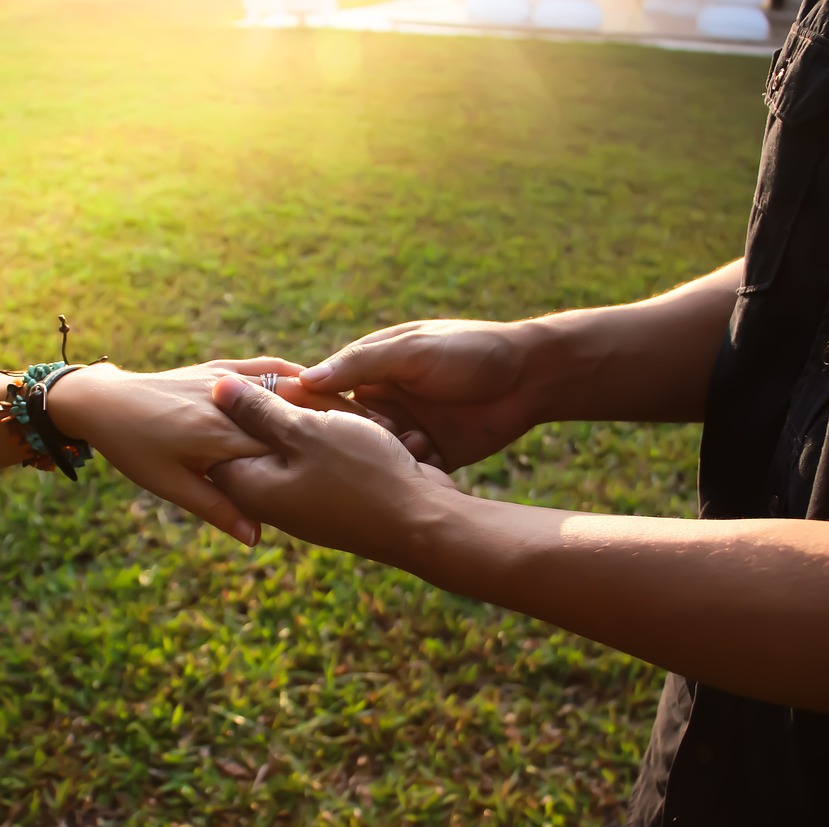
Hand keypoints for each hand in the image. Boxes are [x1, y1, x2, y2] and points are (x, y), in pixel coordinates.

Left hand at [49, 357, 359, 545]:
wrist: (99, 401)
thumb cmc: (132, 449)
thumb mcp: (171, 486)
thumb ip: (219, 509)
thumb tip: (252, 539)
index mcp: (223, 440)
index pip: (286, 447)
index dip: (328, 449)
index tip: (369, 456)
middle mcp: (230, 408)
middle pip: (294, 417)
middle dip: (334, 422)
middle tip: (386, 432)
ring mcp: (227, 381)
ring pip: (285, 387)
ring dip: (320, 397)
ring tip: (361, 406)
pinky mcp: (220, 366)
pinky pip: (265, 364)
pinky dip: (291, 370)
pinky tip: (315, 376)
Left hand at [207, 376, 454, 564]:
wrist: (423, 520)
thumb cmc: (361, 475)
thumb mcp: (306, 431)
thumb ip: (259, 410)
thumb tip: (218, 389)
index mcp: (250, 486)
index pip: (221, 436)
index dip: (246, 402)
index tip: (278, 388)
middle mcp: (271, 499)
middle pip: (263, 437)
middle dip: (294, 411)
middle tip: (326, 404)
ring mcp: (303, 502)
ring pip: (302, 443)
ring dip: (328, 422)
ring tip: (360, 420)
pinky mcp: (332, 499)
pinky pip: (329, 458)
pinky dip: (347, 439)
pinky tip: (374, 430)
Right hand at [299, 319, 543, 470]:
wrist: (532, 376)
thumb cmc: (470, 350)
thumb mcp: (412, 350)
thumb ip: (361, 364)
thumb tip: (305, 380)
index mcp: (372, 370)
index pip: (322, 393)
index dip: (307, 411)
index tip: (296, 426)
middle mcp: (383, 403)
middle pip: (343, 431)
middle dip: (344, 443)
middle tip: (347, 448)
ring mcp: (407, 432)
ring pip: (375, 457)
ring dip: (381, 459)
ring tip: (400, 450)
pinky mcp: (432, 457)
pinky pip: (408, 474)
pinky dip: (411, 474)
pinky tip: (424, 463)